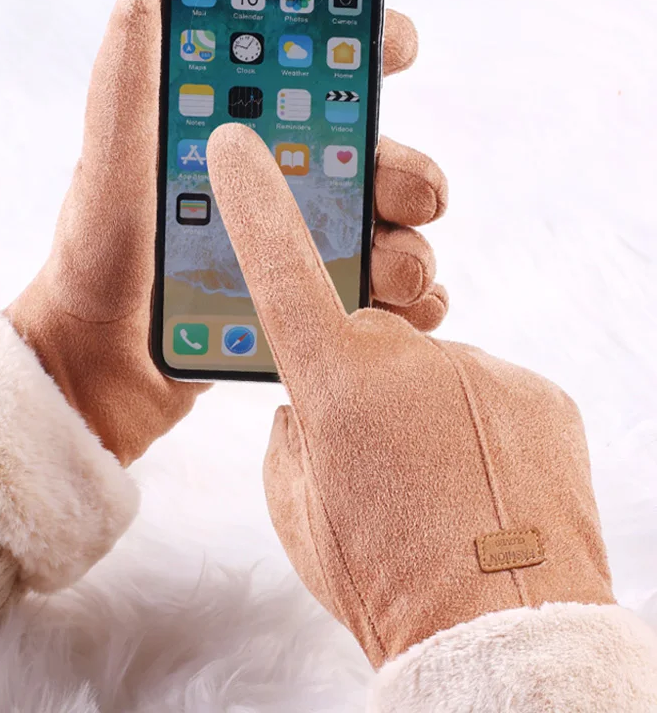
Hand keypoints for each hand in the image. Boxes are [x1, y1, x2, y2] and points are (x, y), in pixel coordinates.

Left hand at [6, 0, 448, 465]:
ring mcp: (304, 262)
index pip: (322, 89)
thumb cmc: (94, 268)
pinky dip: (412, 307)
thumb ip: (126, 94)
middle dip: (405, 175)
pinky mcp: (314, 321)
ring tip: (386, 277)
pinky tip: (406, 313)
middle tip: (398, 195)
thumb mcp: (110, 175)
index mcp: (247, 154)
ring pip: (396, 239)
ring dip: (409, 251)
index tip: (398, 48)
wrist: (96, 374)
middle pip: (380, 169)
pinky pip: (386, 308)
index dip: (367, 55)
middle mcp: (284, 201)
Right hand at [206, 123, 613, 666]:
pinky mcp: (536, 391)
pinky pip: (484, 389)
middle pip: (368, 336)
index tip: (239, 144)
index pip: (280, 271)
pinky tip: (477, 478)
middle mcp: (408, 360)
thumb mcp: (299, 505)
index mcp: (332, 386)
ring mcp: (480, 371)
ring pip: (430, 368)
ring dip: (421, 409)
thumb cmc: (380, 577)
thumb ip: (296, 432)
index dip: (256, 204)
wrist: (497, 631)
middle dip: (362, 378)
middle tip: (377, 449)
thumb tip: (311, 404)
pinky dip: (474, 424)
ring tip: (434, 479)